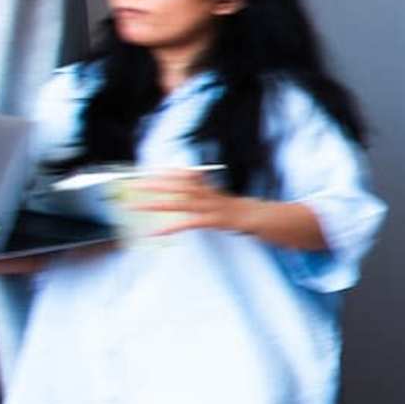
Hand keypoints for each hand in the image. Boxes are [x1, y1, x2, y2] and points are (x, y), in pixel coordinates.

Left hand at [137, 171, 253, 234]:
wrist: (268, 218)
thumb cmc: (248, 214)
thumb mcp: (230, 203)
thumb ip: (214, 197)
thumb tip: (202, 192)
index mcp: (213, 192)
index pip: (189, 178)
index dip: (171, 174)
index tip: (154, 171)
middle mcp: (210, 196)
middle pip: (180, 187)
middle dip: (157, 185)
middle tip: (136, 184)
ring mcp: (212, 207)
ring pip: (181, 202)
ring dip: (157, 203)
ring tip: (137, 205)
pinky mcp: (215, 220)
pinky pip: (189, 223)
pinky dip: (171, 227)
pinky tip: (155, 232)